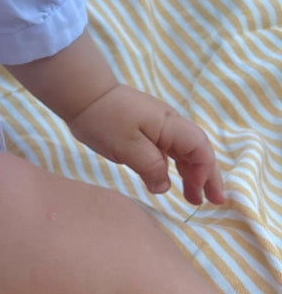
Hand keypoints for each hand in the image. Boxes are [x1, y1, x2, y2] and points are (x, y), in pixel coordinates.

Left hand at [66, 83, 224, 205]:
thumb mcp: (127, 147)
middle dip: (207, 175)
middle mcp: (168, 123)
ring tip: (193, 196)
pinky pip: (167, 149)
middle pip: (197, 150)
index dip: (205, 171)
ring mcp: (156, 124)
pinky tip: (168, 180)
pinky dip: (172, 166)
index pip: (200, 148)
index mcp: (169, 125)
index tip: (199, 191)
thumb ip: (150, 168)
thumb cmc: (104, 118)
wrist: (81, 93)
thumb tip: (165, 187)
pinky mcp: (143, 128)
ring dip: (190, 173)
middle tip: (213, 201)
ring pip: (182, 151)